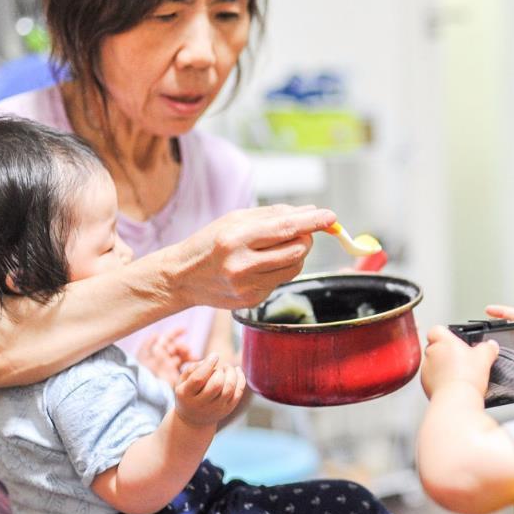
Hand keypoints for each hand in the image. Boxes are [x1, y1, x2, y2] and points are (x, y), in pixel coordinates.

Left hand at [136, 327, 193, 385]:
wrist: (149, 387)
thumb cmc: (145, 370)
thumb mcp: (143, 354)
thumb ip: (148, 343)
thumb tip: (156, 334)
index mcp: (156, 351)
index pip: (167, 339)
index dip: (176, 333)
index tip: (185, 329)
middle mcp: (164, 358)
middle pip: (176, 347)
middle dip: (183, 347)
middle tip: (186, 350)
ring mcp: (170, 367)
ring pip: (182, 356)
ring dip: (188, 355)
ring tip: (193, 357)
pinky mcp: (175, 375)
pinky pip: (185, 367)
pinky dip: (192, 364)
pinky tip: (195, 363)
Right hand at [169, 204, 336, 310]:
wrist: (182, 278)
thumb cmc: (210, 243)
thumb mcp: (235, 220)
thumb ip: (273, 215)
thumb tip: (308, 212)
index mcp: (235, 239)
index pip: (284, 229)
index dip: (312, 222)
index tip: (331, 216)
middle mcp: (242, 265)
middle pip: (296, 249)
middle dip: (306, 237)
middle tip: (300, 230)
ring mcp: (248, 286)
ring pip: (295, 267)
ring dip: (296, 254)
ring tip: (277, 247)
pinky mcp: (252, 301)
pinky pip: (281, 281)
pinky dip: (280, 269)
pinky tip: (260, 266)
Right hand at [174, 354, 246, 426]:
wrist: (193, 420)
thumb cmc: (188, 394)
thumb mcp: (182, 382)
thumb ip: (192, 369)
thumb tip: (209, 360)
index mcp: (186, 394)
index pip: (199, 378)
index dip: (208, 364)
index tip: (215, 355)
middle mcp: (201, 404)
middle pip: (216, 385)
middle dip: (220, 371)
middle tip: (220, 367)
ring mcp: (216, 408)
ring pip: (229, 389)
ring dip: (231, 373)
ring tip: (228, 368)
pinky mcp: (228, 409)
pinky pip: (238, 393)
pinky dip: (241, 379)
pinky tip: (237, 371)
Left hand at [421, 325, 498, 398]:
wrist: (456, 400)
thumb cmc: (466, 377)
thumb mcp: (485, 357)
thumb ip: (488, 347)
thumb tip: (491, 346)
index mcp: (444, 341)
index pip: (436, 330)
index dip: (444, 334)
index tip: (453, 340)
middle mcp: (432, 353)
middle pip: (436, 347)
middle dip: (446, 353)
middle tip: (460, 360)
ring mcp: (426, 369)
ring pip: (433, 363)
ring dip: (441, 367)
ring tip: (457, 375)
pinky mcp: (424, 384)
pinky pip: (431, 378)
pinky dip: (439, 381)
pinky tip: (452, 385)